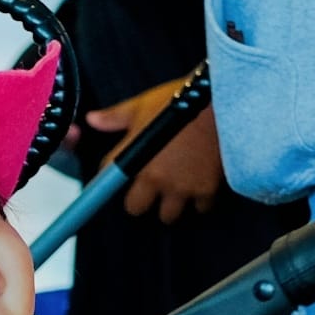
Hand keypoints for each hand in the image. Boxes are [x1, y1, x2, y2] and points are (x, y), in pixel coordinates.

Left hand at [86, 77, 224, 223]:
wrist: (222, 100)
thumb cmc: (180, 98)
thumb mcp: (143, 104)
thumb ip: (116, 116)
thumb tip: (92, 119)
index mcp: (134, 158)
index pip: (107, 182)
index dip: (111, 180)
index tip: (119, 178)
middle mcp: (155, 179)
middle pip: (136, 208)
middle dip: (141, 200)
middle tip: (150, 188)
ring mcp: (181, 187)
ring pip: (168, 215)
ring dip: (170, 206)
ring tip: (176, 190)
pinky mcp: (206, 190)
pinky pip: (200, 208)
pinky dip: (200, 201)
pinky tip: (200, 186)